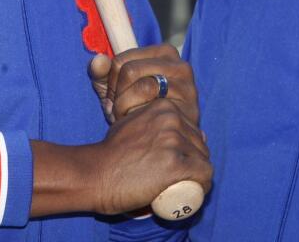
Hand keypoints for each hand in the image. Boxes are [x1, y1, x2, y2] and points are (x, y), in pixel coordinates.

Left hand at [90, 44, 199, 124]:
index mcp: (163, 53)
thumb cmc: (136, 108)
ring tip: (127, 118)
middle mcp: (180, 65)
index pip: (121, 60)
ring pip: (143, 87)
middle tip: (119, 110)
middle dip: (118, 95)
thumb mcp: (115, 88)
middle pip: (130, 71)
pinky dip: (141, 118)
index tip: (115, 97)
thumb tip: (98, 61)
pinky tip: (140, 126)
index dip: (110, 82)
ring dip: (127, 108)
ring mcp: (187, 86)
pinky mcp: (190, 108)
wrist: (163, 140)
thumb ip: (101, 73)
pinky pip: (156, 108)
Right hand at [90, 97, 211, 215]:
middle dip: (193, 163)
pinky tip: (194, 192)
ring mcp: (173, 141)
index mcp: (164, 107)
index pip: (191, 130)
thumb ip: (154, 122)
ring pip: (203, 160)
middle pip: (199, 145)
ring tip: (182, 187)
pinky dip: (202, 186)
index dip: (187, 150)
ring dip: (196, 176)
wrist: (95, 174)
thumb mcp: (133, 126)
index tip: (176, 165)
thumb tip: (192, 129)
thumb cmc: (112, 153)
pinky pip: (203, 175)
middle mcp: (171, 119)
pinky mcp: (175, 164)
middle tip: (177, 179)